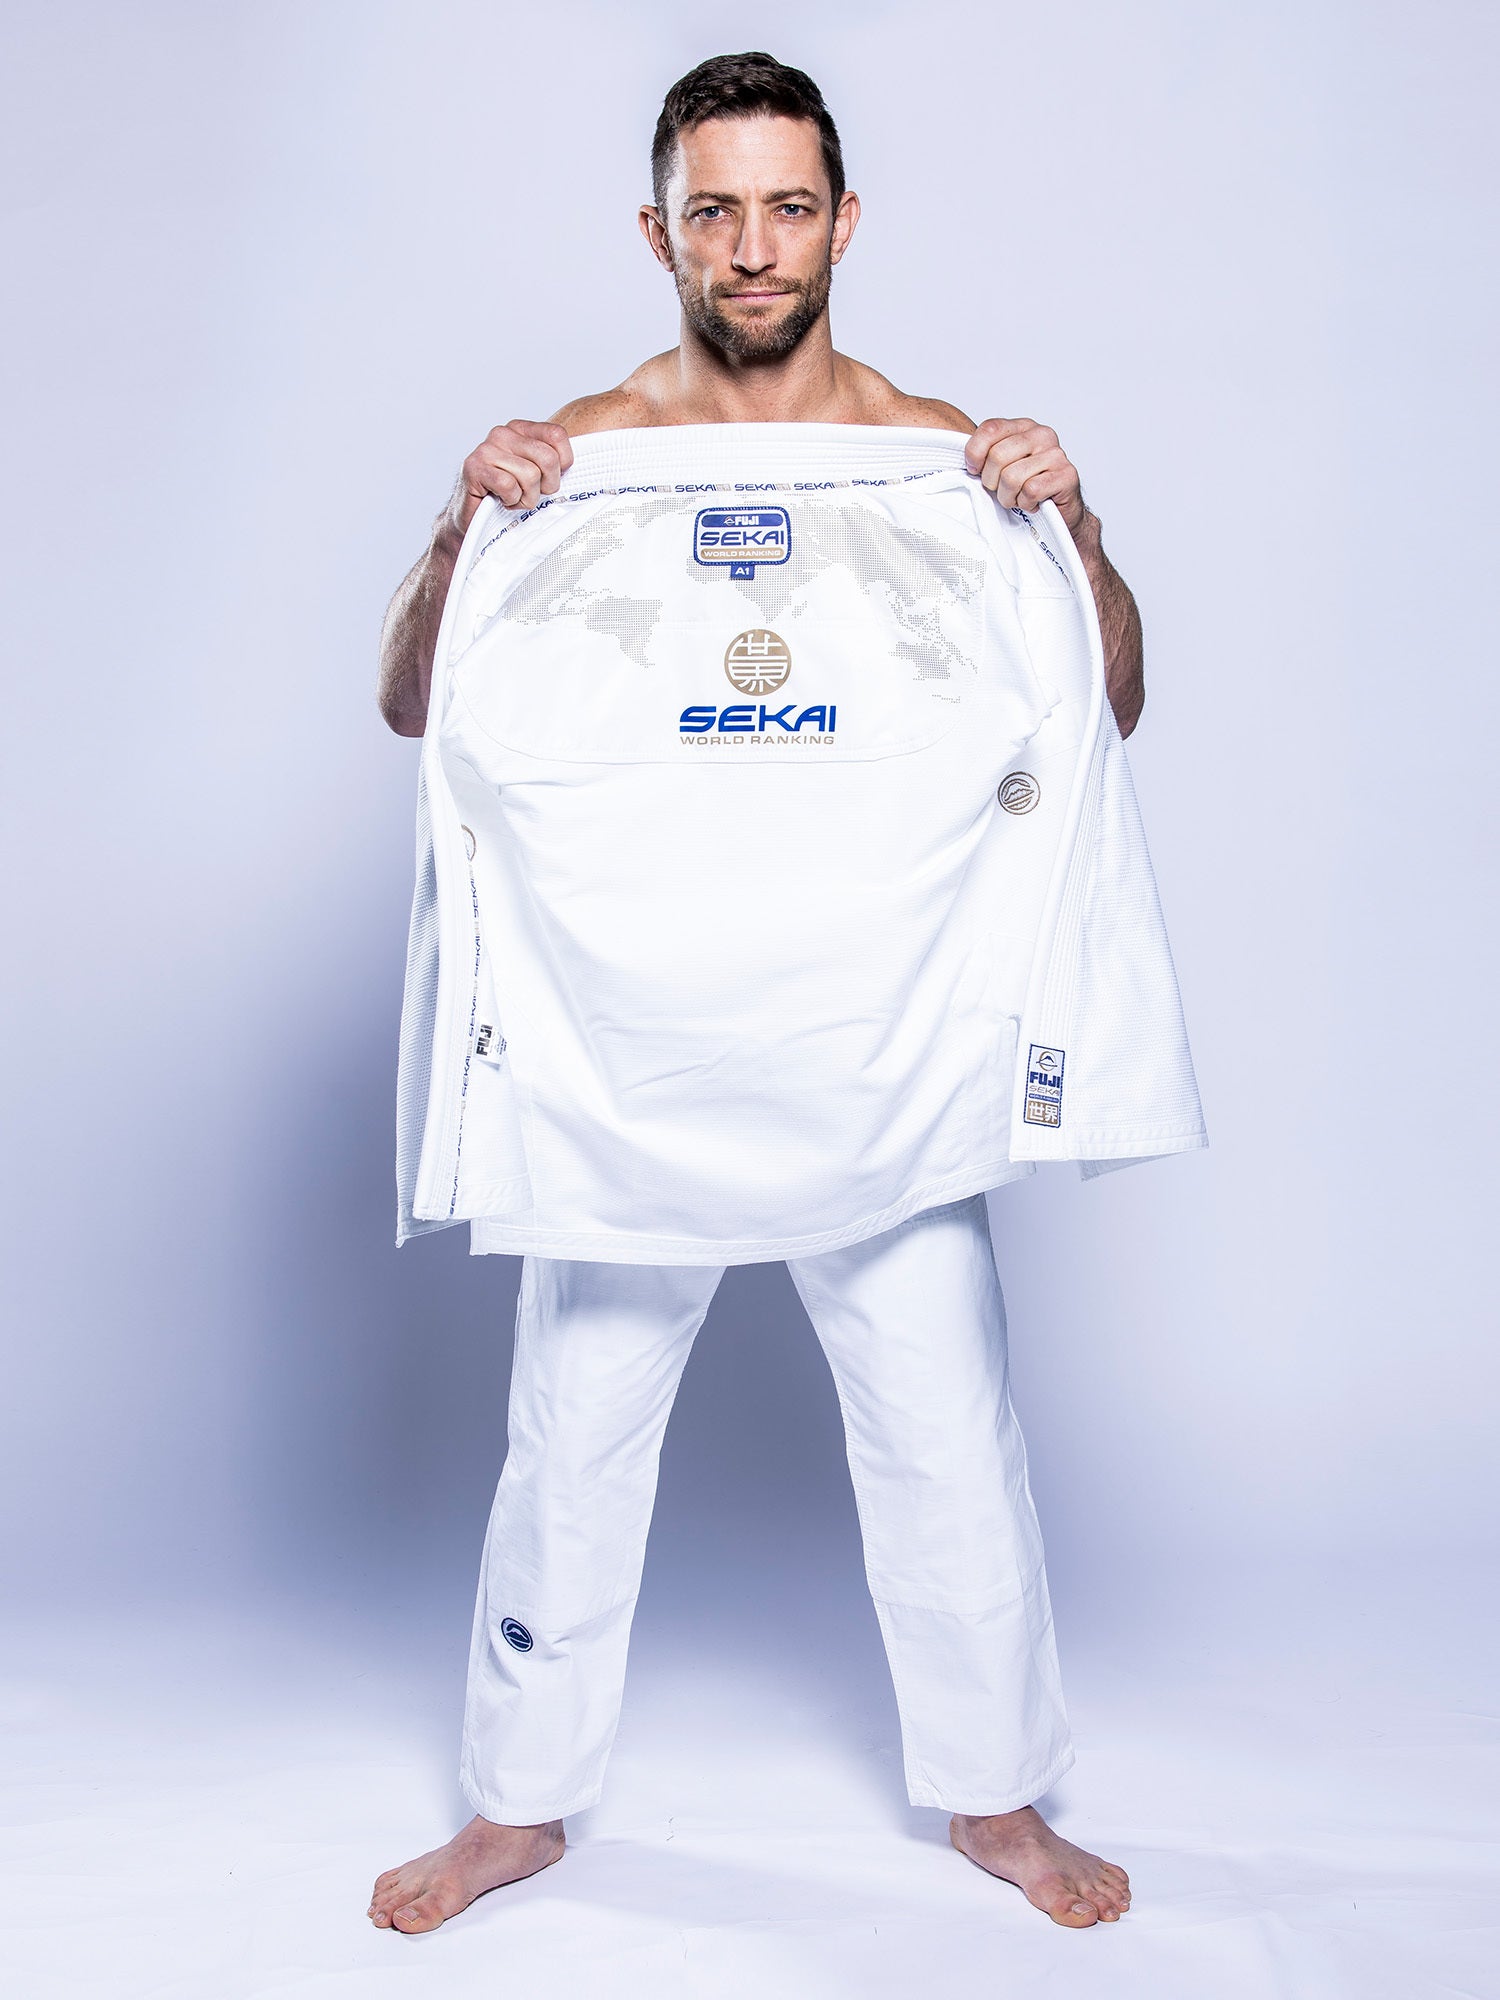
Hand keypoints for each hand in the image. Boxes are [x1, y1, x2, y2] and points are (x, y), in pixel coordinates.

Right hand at [446, 420, 573, 535]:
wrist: (473, 520)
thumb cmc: (510, 497)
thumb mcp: (538, 475)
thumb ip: (554, 462)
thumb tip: (590, 460)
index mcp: (520, 429)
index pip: (557, 435)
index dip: (562, 465)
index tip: (548, 480)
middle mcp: (503, 433)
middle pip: (547, 458)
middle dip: (545, 486)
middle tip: (530, 494)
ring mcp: (486, 448)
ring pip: (530, 475)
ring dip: (526, 497)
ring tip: (513, 498)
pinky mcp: (474, 467)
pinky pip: (509, 486)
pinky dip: (510, 501)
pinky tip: (500, 500)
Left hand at [965, 418, 1085, 533]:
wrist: (1060, 512)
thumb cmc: (1027, 488)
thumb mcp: (1002, 467)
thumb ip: (986, 455)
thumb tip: (967, 462)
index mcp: (1023, 427)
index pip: (990, 429)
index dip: (975, 453)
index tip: (976, 471)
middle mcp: (1041, 435)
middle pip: (997, 456)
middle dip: (992, 482)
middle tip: (1002, 490)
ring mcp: (1056, 454)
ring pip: (1012, 477)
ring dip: (1009, 497)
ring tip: (1017, 498)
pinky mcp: (1066, 475)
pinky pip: (1030, 490)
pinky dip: (1026, 503)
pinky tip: (1032, 503)